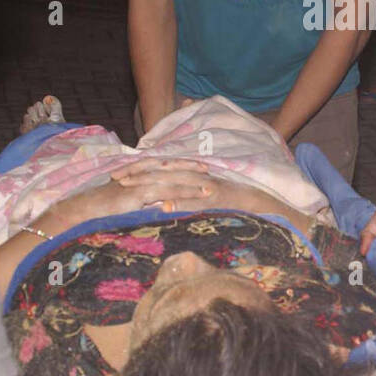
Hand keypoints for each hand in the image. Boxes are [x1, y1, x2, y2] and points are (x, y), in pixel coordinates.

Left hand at [110, 159, 297, 221]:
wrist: (261, 204)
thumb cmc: (232, 202)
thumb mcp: (206, 194)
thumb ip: (186, 194)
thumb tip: (163, 202)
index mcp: (193, 173)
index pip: (161, 168)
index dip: (140, 169)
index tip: (118, 173)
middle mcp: (197, 176)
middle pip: (162, 173)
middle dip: (138, 175)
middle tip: (115, 179)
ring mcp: (206, 187)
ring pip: (174, 184)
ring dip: (151, 187)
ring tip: (129, 189)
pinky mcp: (216, 200)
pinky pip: (195, 202)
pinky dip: (179, 204)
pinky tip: (162, 207)